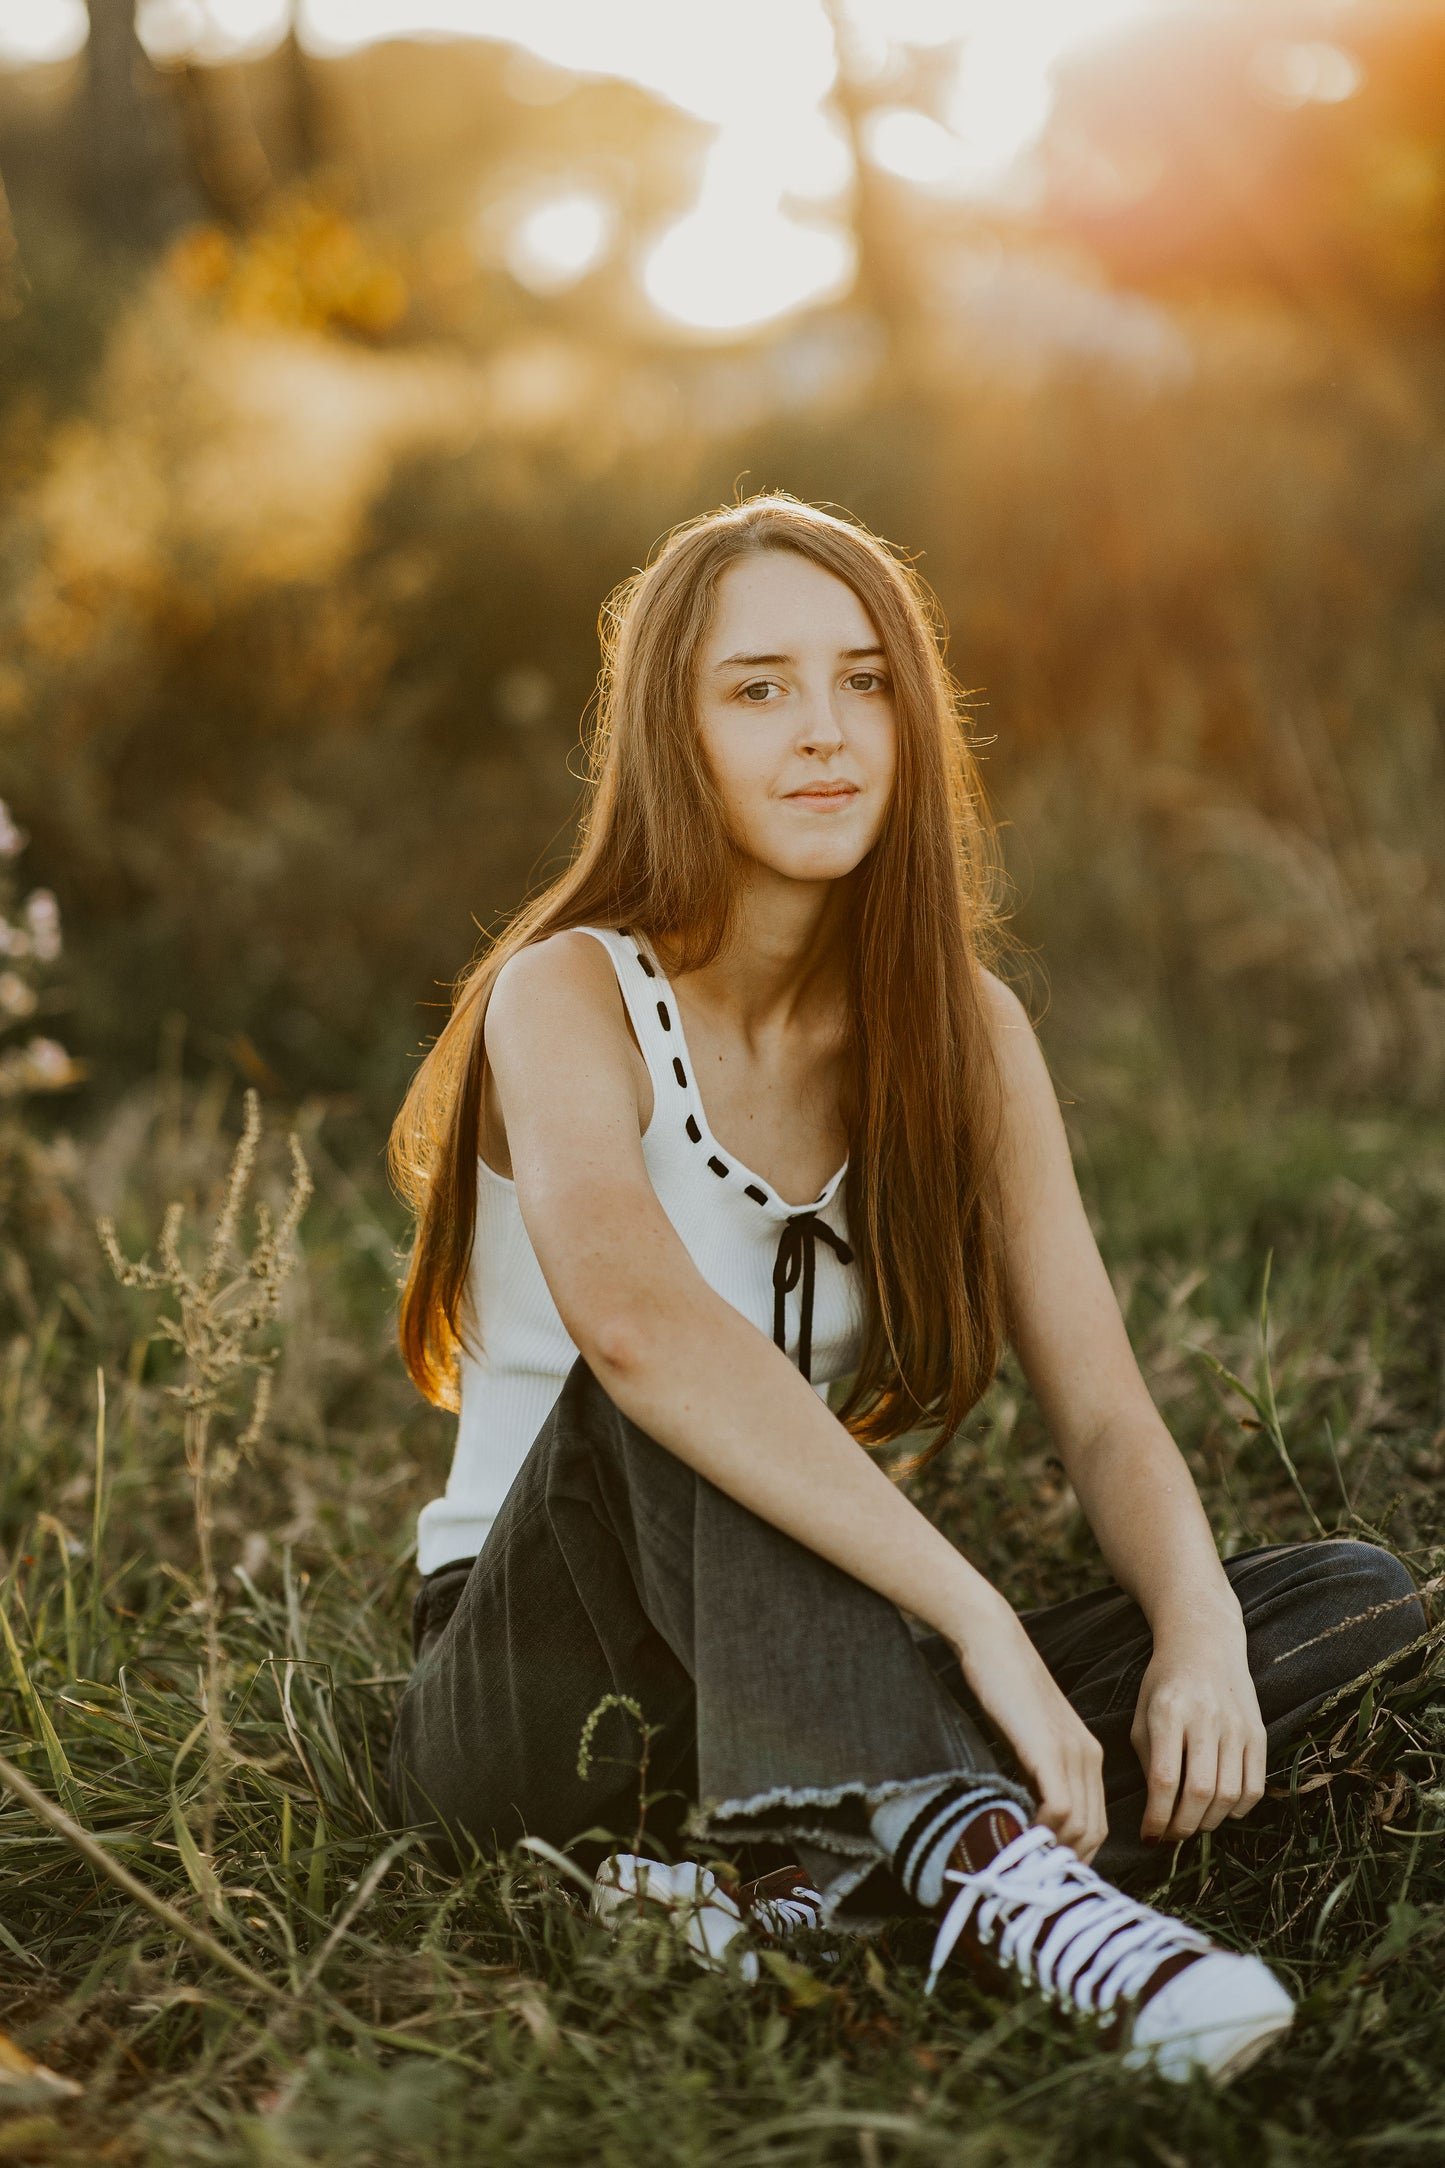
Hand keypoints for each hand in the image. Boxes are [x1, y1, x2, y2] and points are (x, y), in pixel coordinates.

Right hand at [953, 1605, 1107, 1861]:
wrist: (992, 1641)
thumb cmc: (1001, 1685)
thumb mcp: (1026, 1736)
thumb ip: (1034, 1771)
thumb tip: (1023, 1813)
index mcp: (1087, 1755)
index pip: (1095, 1823)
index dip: (1074, 1854)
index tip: (1045, 1869)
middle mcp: (1088, 1757)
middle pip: (1093, 1832)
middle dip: (1068, 1862)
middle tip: (1035, 1878)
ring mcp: (1071, 1753)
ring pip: (1080, 1827)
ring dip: (1055, 1853)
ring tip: (1025, 1865)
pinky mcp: (1048, 1750)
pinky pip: (1059, 1809)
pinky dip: (1043, 1832)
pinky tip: (1019, 1836)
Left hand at [1130, 1623, 1266, 1843]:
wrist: (1205, 1643)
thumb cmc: (1164, 1682)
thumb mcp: (1143, 1714)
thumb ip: (1147, 1761)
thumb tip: (1157, 1814)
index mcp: (1168, 1712)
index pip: (1163, 1779)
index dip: (1156, 1817)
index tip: (1148, 1836)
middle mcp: (1206, 1719)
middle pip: (1199, 1793)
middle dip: (1182, 1826)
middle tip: (1170, 1836)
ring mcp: (1237, 1726)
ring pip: (1228, 1795)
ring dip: (1208, 1821)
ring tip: (1191, 1822)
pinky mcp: (1259, 1733)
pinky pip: (1255, 1787)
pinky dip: (1237, 1810)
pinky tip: (1219, 1808)